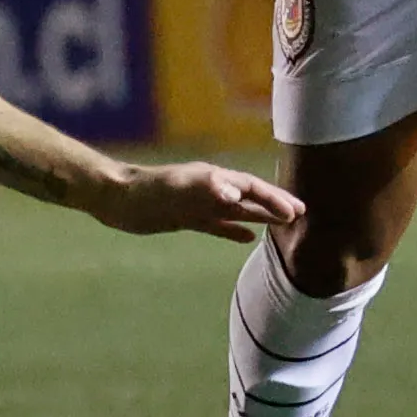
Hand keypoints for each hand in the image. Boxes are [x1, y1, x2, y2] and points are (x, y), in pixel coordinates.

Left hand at [87, 160, 304, 242]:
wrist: (115, 198)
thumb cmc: (145, 190)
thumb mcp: (176, 188)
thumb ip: (207, 188)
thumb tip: (239, 193)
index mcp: (211, 178)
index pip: (250, 187)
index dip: (273, 198)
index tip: (296, 211)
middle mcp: (209, 189)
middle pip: (249, 197)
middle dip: (274, 205)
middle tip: (300, 216)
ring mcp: (198, 203)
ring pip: (237, 211)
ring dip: (259, 217)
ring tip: (282, 226)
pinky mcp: (185, 217)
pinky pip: (216, 224)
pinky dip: (233, 230)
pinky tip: (246, 238)